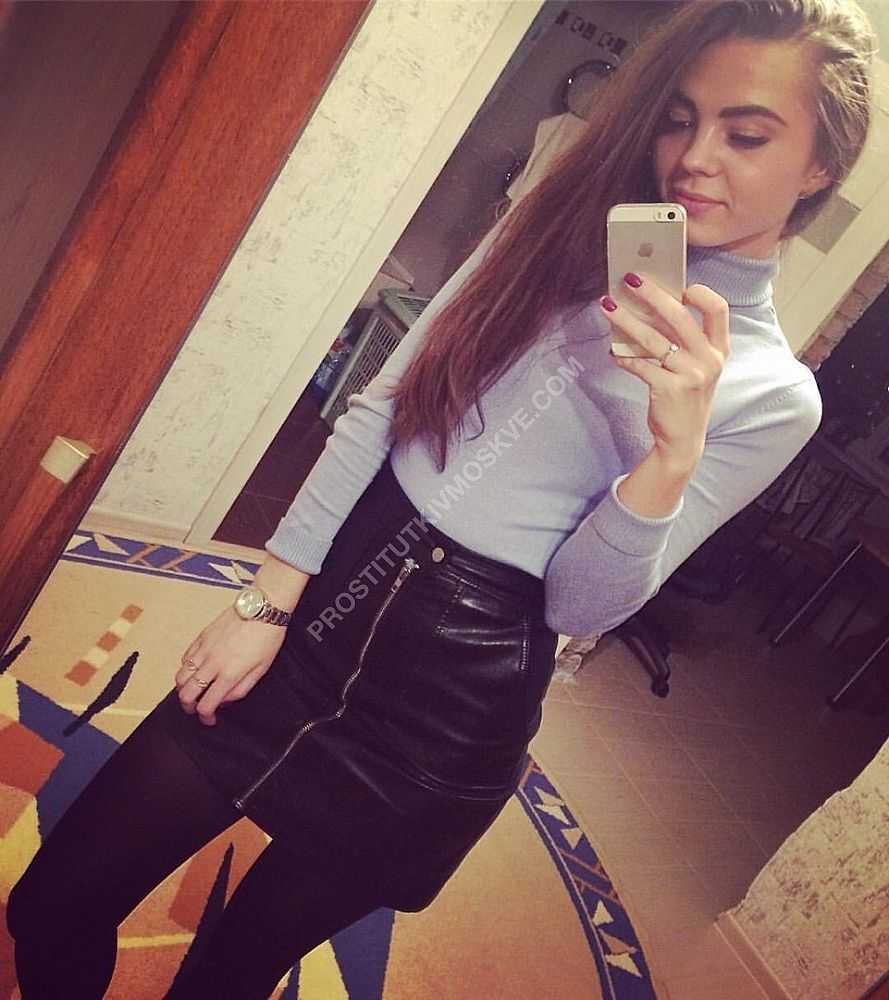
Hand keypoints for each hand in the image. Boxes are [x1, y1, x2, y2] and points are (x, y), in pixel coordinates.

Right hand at [175, 607, 286, 725]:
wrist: (262, 609)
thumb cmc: (267, 637)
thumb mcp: (262, 669)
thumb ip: (241, 689)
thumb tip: (225, 701)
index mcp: (229, 674)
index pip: (206, 705)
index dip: (205, 718)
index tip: (210, 719)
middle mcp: (212, 663)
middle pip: (186, 694)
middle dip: (188, 707)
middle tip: (196, 708)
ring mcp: (204, 649)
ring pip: (180, 677)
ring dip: (183, 689)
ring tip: (193, 691)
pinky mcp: (201, 637)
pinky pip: (184, 658)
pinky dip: (185, 669)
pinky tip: (195, 670)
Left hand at [601, 271, 728, 467]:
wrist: (683, 440)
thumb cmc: (687, 397)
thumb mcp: (698, 368)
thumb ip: (685, 341)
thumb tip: (650, 307)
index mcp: (720, 349)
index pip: (718, 310)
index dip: (701, 294)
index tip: (679, 285)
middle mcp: (709, 359)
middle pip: (679, 317)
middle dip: (651, 294)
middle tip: (629, 280)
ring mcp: (690, 375)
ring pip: (652, 339)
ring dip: (625, 319)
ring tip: (606, 306)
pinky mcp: (669, 389)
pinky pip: (639, 365)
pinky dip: (623, 357)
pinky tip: (612, 352)